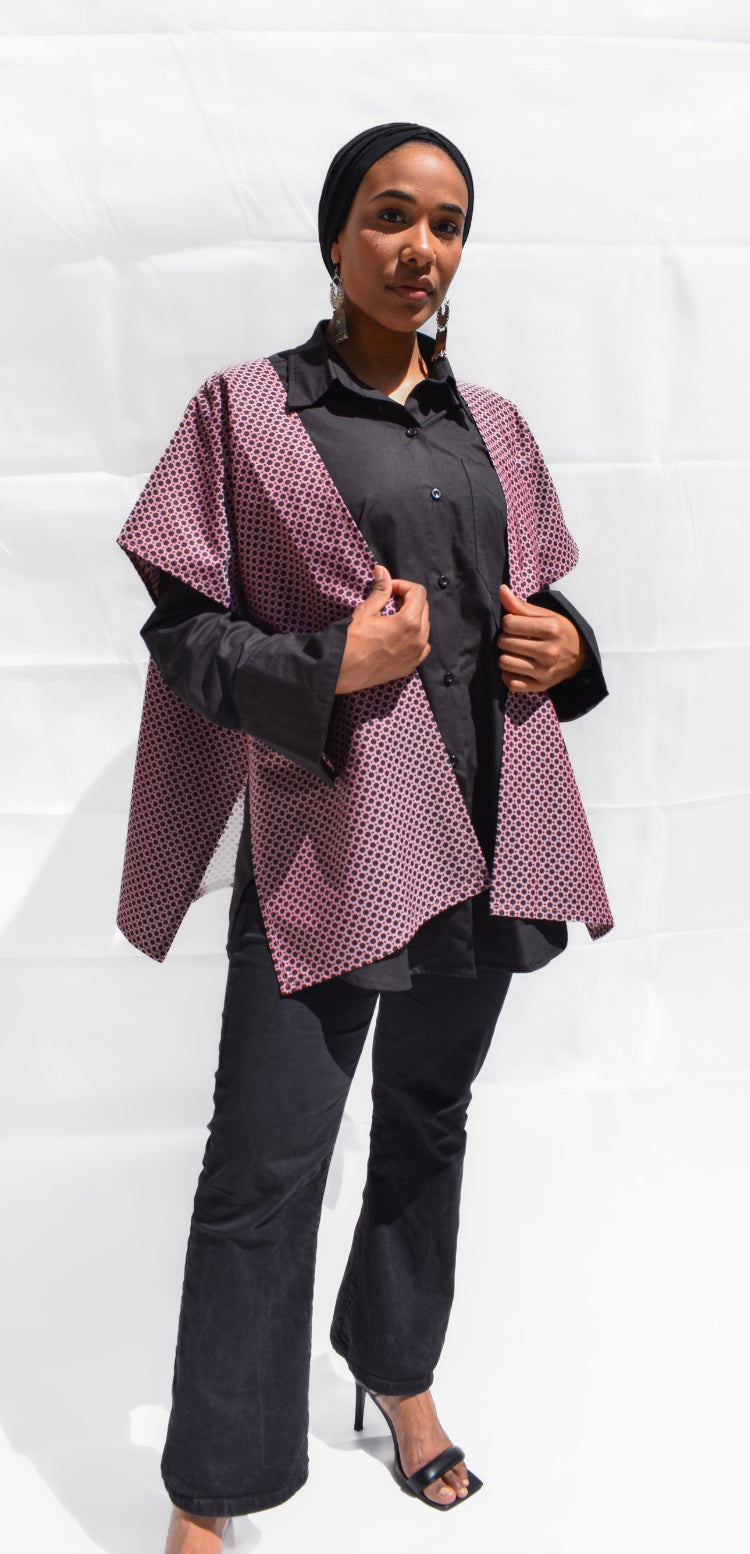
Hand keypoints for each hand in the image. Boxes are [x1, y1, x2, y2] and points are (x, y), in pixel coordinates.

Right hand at [335, 566, 430, 693]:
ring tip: (392, 618)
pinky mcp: (411, 666)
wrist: (342, 671)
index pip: (418, 592)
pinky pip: (422, 646)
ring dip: (412, 617)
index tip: (389, 589)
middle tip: (389, 601)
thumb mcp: (366, 611)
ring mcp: (416, 654)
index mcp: (409, 622)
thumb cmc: (352, 641)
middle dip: (408, 599)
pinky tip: (398, 636)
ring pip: (424, 626)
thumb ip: (380, 590)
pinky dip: (414, 637)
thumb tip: (383, 571)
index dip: (403, 585)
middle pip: (424, 607)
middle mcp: (419, 639)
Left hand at [496, 583, 586, 692]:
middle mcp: (549, 651)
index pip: (509, 623)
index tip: (515, 624)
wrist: (580, 655)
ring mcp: (545, 671)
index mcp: (551, 629)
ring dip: (505, 656)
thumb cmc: (559, 631)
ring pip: (504, 662)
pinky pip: (511, 683)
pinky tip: (516, 667)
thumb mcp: (545, 615)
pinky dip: (509, 675)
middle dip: (505, 638)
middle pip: (504, 643)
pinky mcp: (540, 685)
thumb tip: (501, 590)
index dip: (508, 622)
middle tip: (515, 639)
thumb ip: (521, 605)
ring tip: (514, 652)